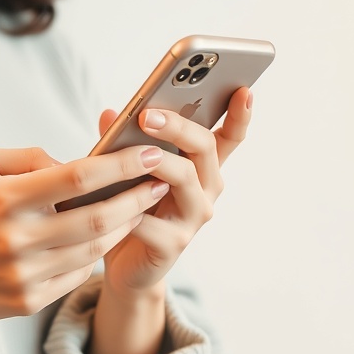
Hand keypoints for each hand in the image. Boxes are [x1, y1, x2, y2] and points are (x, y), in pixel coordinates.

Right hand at [0, 145, 170, 328]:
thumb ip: (26, 156)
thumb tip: (73, 160)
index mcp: (3, 199)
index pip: (76, 178)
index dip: (120, 165)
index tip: (149, 154)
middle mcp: (16, 239)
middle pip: (97, 217)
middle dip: (137, 198)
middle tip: (162, 181)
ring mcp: (23, 274)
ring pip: (94, 249)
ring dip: (124, 226)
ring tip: (141, 206)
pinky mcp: (28, 302)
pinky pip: (77, 275)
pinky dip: (96, 255)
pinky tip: (106, 238)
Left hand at [98, 86, 254, 294]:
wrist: (128, 264)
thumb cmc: (133, 208)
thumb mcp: (129, 171)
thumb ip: (125, 142)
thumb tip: (109, 114)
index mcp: (202, 167)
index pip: (229, 136)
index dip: (240, 114)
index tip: (244, 89)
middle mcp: (207, 189)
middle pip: (204, 148)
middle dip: (178, 127)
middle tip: (147, 115)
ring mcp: (194, 216)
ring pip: (184, 178)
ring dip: (157, 161)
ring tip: (132, 150)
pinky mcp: (174, 243)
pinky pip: (154, 222)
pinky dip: (134, 209)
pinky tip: (115, 200)